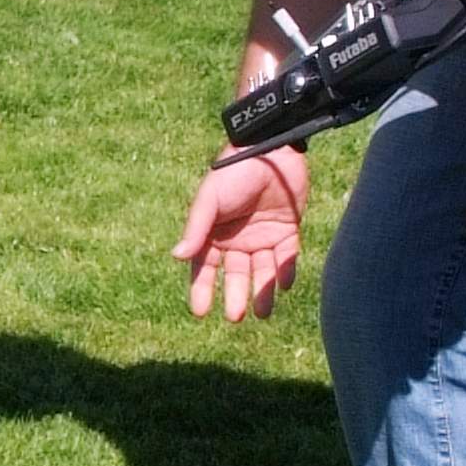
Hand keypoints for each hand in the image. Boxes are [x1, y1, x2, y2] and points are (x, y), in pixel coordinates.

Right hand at [170, 146, 309, 321]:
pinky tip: (283, 285)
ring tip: (262, 313)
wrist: (271, 148)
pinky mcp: (288, 230)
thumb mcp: (210, 199)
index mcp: (214, 233)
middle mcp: (237, 239)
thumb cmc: (234, 172)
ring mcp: (263, 236)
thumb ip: (197, 228)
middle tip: (235, 317)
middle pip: (235, 275)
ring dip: (262, 292)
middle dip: (235, 296)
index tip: (200, 312)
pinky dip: (285, 272)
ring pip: (262, 272)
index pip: (204, 268)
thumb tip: (177, 256)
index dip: (201, 289)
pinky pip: (287, 258)